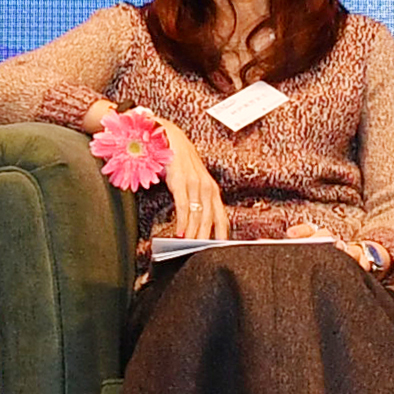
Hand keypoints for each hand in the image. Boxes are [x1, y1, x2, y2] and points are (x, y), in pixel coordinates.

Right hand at [155, 125, 227, 245]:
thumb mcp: (194, 182)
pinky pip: (183, 206)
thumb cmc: (181, 163)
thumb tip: (196, 224)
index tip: (220, 250)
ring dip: (193, 234)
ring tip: (188, 248)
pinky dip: (182, 221)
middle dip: (206, 239)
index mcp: (213, 190)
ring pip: (198, 216)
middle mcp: (207, 188)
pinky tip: (180, 232)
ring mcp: (195, 184)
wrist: (171, 139)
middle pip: (210, 220)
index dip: (222, 234)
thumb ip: (197, 201)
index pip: (222, 217)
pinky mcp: (181, 181)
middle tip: (202, 254)